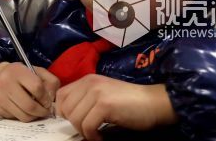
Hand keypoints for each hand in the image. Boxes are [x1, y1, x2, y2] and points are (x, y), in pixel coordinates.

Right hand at [0, 62, 59, 121]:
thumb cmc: (21, 75)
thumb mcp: (37, 71)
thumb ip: (50, 82)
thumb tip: (50, 100)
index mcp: (17, 71)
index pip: (36, 87)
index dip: (45, 97)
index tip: (47, 101)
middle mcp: (5, 83)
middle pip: (30, 106)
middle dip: (42, 111)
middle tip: (46, 111)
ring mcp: (0, 97)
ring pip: (24, 116)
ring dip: (34, 116)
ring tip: (36, 111)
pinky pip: (16, 119)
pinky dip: (23, 116)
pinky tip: (24, 110)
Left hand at [55, 75, 177, 140]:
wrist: (154, 102)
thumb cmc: (131, 102)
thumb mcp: (104, 95)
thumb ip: (87, 99)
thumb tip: (68, 115)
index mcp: (87, 80)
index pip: (61, 95)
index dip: (63, 111)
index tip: (76, 122)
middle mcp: (89, 83)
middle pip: (65, 108)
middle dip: (74, 124)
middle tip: (88, 130)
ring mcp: (96, 93)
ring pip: (74, 118)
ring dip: (83, 131)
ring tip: (95, 134)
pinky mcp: (104, 105)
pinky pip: (87, 126)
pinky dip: (92, 136)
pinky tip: (101, 137)